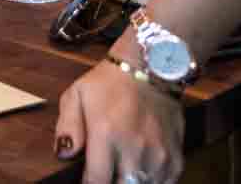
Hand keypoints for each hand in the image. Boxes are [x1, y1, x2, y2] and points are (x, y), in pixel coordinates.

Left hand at [54, 58, 184, 183]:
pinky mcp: (176, 157)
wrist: (149, 68)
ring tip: (121, 171)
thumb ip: (67, 127)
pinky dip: (152, 182)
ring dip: (131, 183)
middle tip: (105, 174)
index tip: (86, 181)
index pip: (97, 181)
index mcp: (106, 134)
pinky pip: (165, 183)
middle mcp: (135, 148)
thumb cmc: (109, 83)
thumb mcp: (76, 95)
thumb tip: (64, 154)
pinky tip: (141, 172)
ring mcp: (159, 155)